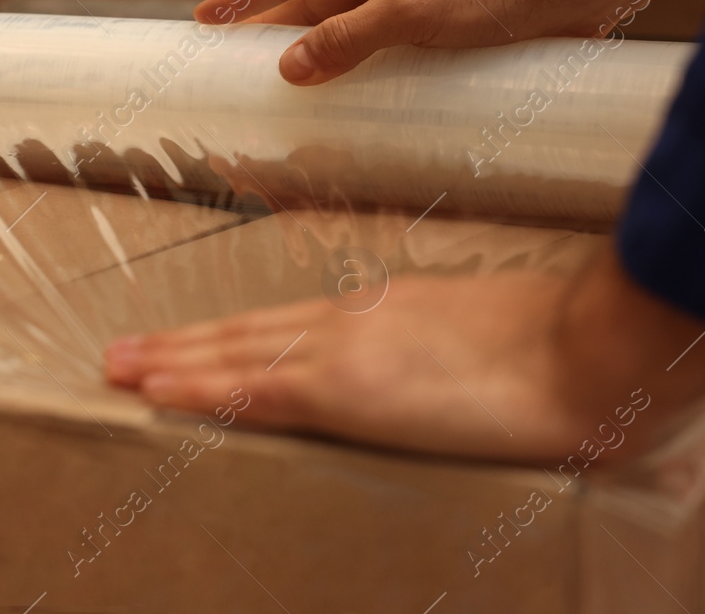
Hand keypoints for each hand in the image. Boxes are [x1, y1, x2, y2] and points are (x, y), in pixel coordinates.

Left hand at [103, 242, 704, 463]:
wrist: (584, 349)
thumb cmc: (563, 348)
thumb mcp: (500, 342)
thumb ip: (462, 354)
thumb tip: (458, 372)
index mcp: (388, 311)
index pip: (290, 323)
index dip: (237, 333)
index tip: (196, 339)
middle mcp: (353, 320)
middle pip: (248, 330)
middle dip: (183, 344)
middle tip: (124, 350)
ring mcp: (343, 349)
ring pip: (235, 353)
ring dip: (172, 361)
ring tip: (120, 366)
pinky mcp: (344, 387)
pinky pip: (252, 388)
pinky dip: (198, 388)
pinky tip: (158, 393)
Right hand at [195, 0, 686, 85]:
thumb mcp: (409, 12)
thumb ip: (347, 39)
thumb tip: (291, 66)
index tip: (206, 17)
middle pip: (312, 7)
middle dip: (272, 35)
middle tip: (235, 67)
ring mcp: (412, 0)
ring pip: (347, 31)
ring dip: (316, 59)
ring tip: (284, 93)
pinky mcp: (440, 28)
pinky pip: (382, 51)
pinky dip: (358, 72)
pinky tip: (353, 99)